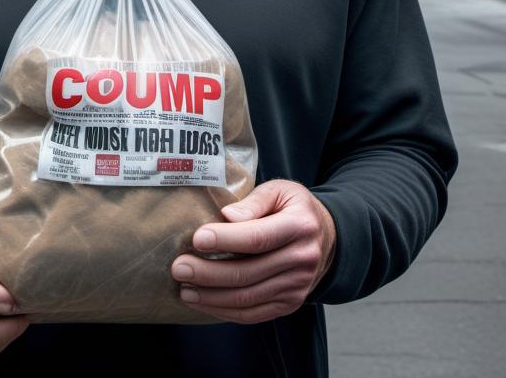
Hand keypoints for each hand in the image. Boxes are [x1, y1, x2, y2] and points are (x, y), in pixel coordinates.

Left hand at [171, 179, 336, 323]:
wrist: (326, 238)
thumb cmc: (294, 208)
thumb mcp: (280, 191)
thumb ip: (254, 201)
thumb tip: (227, 216)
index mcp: (298, 226)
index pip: (257, 238)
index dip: (225, 240)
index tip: (197, 239)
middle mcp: (301, 260)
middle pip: (248, 273)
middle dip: (208, 273)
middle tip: (179, 267)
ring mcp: (296, 287)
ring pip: (247, 298)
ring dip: (211, 296)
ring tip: (183, 288)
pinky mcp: (289, 304)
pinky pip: (253, 313)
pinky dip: (224, 311)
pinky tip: (202, 302)